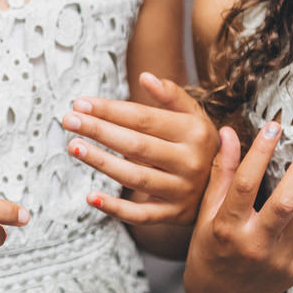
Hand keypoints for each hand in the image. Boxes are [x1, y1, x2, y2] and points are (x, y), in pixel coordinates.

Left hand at [62, 73, 219, 226]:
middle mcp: (190, 162)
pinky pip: (140, 215)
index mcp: (195, 133)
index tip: (80, 103)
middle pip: (136, 146)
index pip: (144, 119)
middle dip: (99, 131)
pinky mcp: (172, 215)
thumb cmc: (198, 145)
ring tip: (73, 146)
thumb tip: (146, 77)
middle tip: (68, 120)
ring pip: (135, 177)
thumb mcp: (195, 117)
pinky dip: (115, 208)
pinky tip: (90, 196)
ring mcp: (181, 191)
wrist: (224, 189)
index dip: (110, 110)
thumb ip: (173, 96)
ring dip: (101, 162)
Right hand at [190, 123, 292, 292]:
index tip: (273, 127)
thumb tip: (229, 133)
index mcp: (226, 230)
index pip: (245, 184)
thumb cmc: (210, 249)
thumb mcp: (207, 212)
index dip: (260, 153)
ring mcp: (279, 260)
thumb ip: (221, 173)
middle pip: (286, 201)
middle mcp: (254, 246)